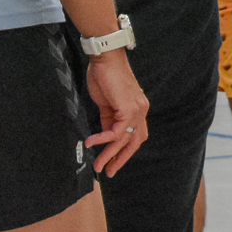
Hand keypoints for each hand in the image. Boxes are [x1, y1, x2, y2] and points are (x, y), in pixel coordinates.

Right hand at [84, 49, 149, 176]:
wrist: (106, 59)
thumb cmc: (105, 77)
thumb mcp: (107, 104)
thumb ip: (109, 119)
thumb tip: (105, 136)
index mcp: (137, 108)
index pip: (135, 135)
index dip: (125, 150)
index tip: (112, 162)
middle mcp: (141, 110)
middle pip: (134, 141)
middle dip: (121, 158)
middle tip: (109, 172)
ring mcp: (137, 109)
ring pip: (124, 140)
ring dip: (109, 155)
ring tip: (98, 166)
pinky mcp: (128, 108)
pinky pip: (115, 131)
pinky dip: (103, 139)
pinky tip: (91, 143)